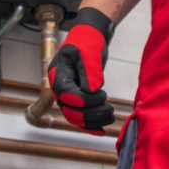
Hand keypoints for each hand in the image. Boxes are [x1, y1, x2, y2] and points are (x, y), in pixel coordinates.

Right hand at [48, 7, 115, 133]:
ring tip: (111, 116)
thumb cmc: (88, 42)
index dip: (84, 101)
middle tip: (110, 110)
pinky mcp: (77, 99)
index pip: (66, 96)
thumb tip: (92, 90)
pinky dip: (91, 125)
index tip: (102, 95)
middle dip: (91, 114)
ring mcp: (67, 95)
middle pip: (70, 111)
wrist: (90, 39)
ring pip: (76, 118)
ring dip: (93, 121)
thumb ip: (90, 71)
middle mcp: (60, 88)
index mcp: (58, 75)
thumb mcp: (89, 52)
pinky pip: (80, 117)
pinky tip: (102, 130)